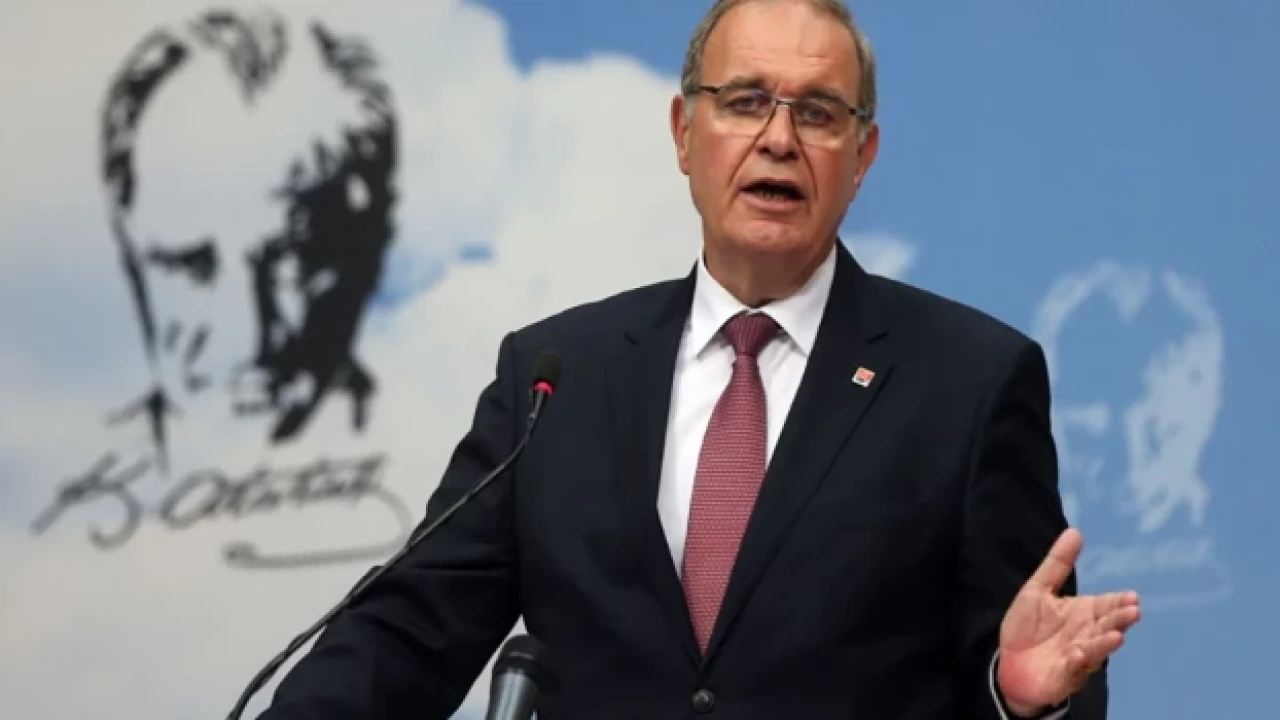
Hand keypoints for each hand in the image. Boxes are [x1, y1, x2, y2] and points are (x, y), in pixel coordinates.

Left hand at [996, 528, 1140, 716]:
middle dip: (1120, 620)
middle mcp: (1087, 634)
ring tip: (1116, 636)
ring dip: (1105, 643)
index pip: (1107, 604)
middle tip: (1133, 612)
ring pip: (1097, 648)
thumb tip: (1075, 531)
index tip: (1132, 597)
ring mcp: (1079, 656)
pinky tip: (1077, 654)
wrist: (1009, 663)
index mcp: (1084, 612)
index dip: (1119, 602)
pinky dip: (1078, 662)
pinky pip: (1075, 669)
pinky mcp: (1066, 675)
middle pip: (1107, 626)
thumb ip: (1058, 564)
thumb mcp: (1038, 590)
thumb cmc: (1028, 626)